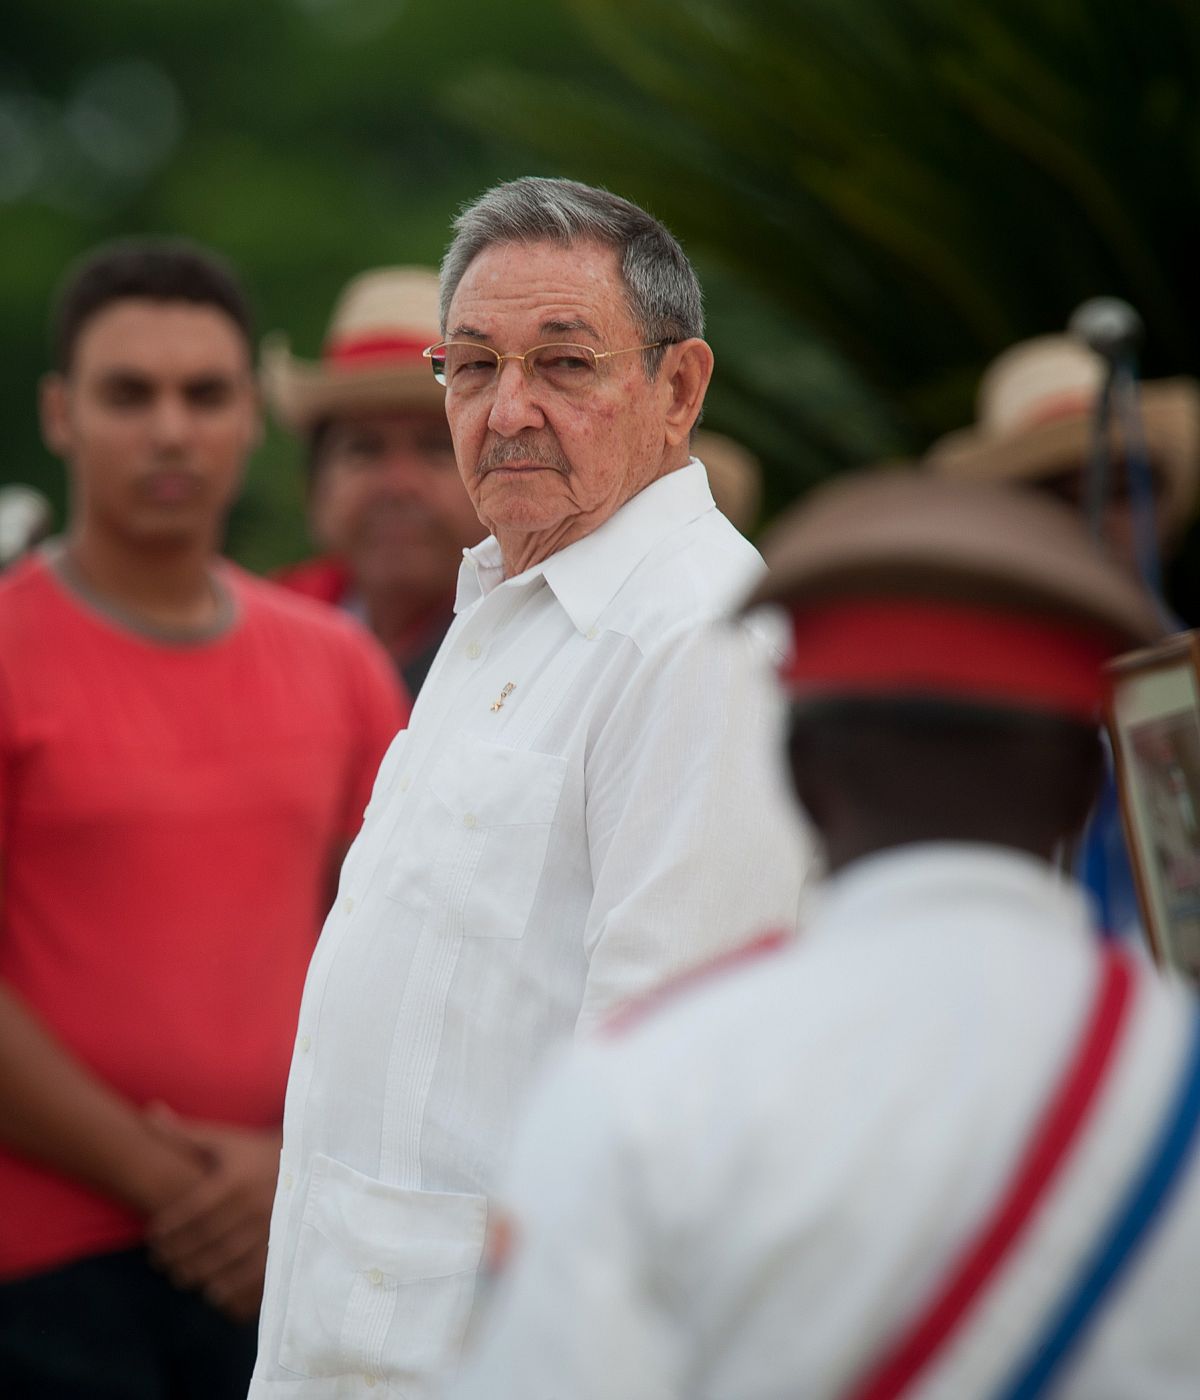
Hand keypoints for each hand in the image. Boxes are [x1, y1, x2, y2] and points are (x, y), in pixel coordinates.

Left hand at [145, 1106, 282, 1322]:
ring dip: (200, 1275)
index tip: (154, 1238)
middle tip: (163, 1262)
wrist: (312, 1161)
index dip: (166, 1231)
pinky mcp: (285, 1247)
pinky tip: (216, 1290)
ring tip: (184, 1275)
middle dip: (177, 1256)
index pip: (189, 1214)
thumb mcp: (225, 1140)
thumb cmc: (256, 1152)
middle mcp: (252, 1206)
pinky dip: (231, 1290)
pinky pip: (252, 1279)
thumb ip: (185, 1133)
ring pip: (225, 1263)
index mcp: (234, 1180)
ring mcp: (270, 1229)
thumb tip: (149, 1112)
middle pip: (203, 1242)